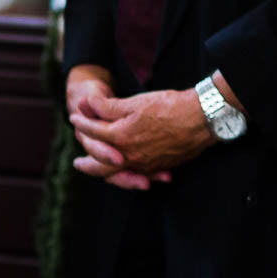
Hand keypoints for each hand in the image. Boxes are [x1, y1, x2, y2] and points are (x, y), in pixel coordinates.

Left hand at [65, 66, 174, 189]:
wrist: (201, 118)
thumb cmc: (169, 106)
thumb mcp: (135, 102)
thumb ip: (108, 106)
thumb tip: (88, 103)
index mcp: (120, 136)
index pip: (94, 130)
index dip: (82, 122)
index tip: (75, 117)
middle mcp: (130, 155)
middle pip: (100, 164)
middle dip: (88, 164)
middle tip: (77, 163)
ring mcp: (145, 163)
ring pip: (119, 173)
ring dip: (105, 173)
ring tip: (100, 171)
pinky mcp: (160, 166)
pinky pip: (139, 175)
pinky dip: (129, 175)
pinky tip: (129, 172)